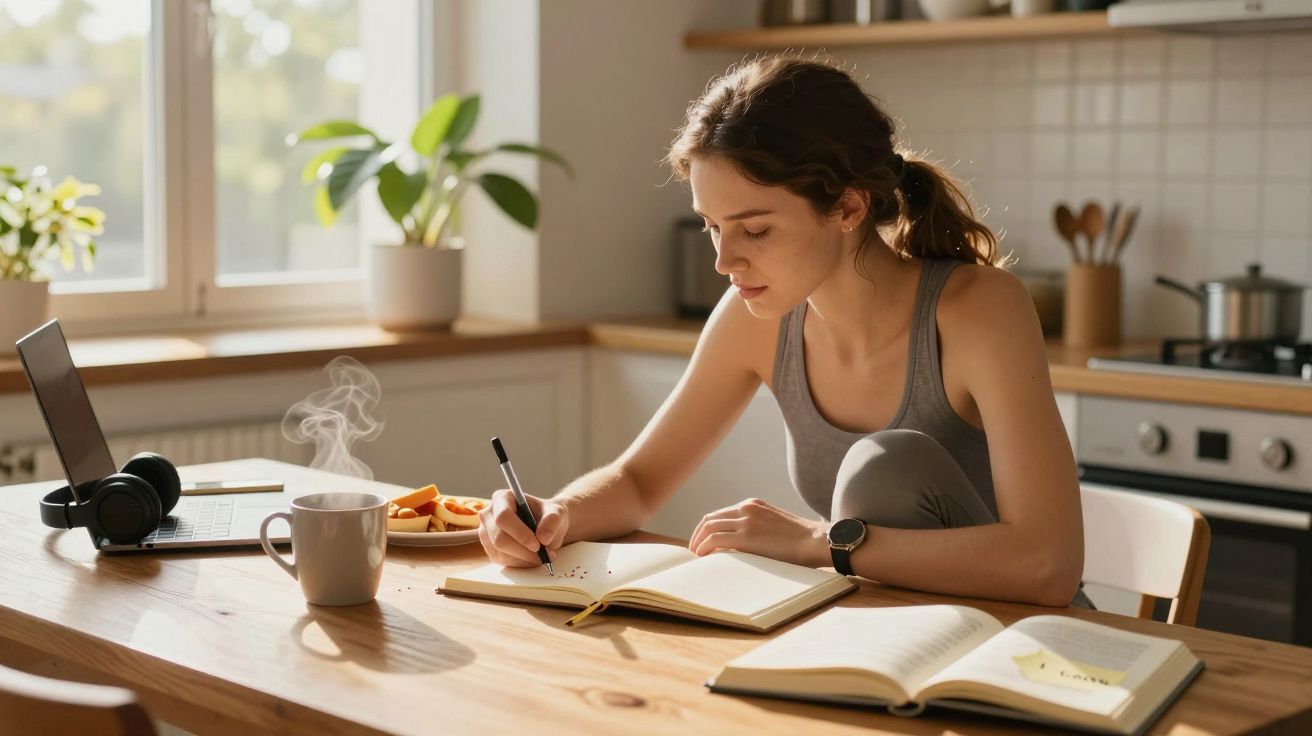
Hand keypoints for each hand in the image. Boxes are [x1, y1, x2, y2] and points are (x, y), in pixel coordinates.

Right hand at [477, 489, 569, 567]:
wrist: (546, 526)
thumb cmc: (548, 516)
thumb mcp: (557, 513)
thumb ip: (552, 521)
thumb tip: (543, 538)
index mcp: (502, 498)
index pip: (503, 517)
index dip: (519, 533)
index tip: (537, 545)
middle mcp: (489, 515)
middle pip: (499, 538)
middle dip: (524, 551)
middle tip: (546, 555)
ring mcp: (487, 533)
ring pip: (501, 553)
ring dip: (525, 559)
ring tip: (544, 556)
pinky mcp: (490, 550)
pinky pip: (503, 562)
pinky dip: (521, 563)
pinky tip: (533, 558)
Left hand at [688, 497, 828, 567]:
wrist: (816, 541)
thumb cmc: (801, 540)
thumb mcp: (774, 526)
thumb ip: (757, 529)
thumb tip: (742, 546)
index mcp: (752, 505)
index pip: (721, 514)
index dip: (707, 528)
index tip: (702, 542)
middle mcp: (746, 508)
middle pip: (710, 518)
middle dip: (698, 534)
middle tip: (694, 550)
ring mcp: (746, 520)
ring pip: (709, 527)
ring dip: (698, 541)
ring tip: (695, 555)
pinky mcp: (747, 536)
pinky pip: (715, 539)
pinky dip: (704, 547)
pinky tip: (702, 556)